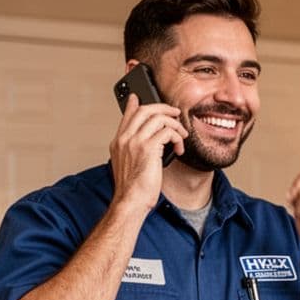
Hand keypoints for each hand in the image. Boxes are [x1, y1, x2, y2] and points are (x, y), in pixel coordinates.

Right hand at [109, 93, 186, 213]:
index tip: (137, 97)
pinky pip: (167, 131)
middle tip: (175, 113)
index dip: (133, 104)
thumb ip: (135, 151)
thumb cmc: (133, 190)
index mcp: (118, 143)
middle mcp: (124, 139)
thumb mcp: (129, 167)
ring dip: (175, 124)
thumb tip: (150, 145)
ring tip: (181, 136)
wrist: (130, 202)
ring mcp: (134, 142)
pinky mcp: (147, 148)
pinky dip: (177, 137)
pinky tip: (179, 148)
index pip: (127, 116)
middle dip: (163, 108)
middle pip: (144, 110)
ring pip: (158, 117)